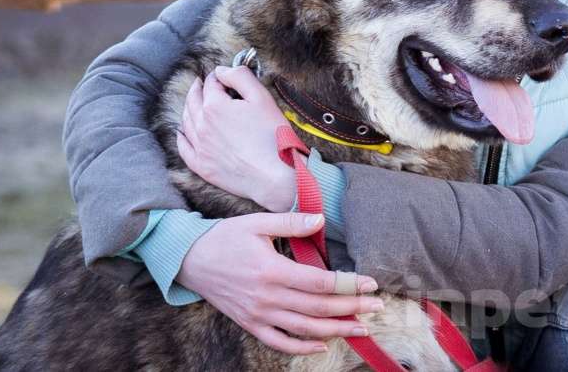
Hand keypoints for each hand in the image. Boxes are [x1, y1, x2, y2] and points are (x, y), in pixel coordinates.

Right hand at [176, 212, 382, 354]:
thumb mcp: (256, 222)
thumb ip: (290, 222)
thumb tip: (320, 220)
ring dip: (335, 331)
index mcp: (272, 270)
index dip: (348, 285)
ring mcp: (258, 314)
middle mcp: (267, 297)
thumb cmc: (225, 238)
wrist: (189, 260)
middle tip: (378, 306)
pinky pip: (279, 342)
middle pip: (318, 309)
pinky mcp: (250, 324)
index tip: (371, 283)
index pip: (320, 283)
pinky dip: (301, 348)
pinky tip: (322, 346)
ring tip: (361, 328)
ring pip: (304, 329)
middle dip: (352, 308)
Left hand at [177, 65, 294, 211]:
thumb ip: (240, 77)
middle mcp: (201, 125)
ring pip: (186, 122)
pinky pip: (183, 148)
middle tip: (201, 84)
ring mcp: (200, 147)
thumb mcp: (262, 98)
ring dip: (188, 108)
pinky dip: (181, 136)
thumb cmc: (272, 136)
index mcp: (214, 106)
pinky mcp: (202, 166)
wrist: (273, 175)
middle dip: (197, 89)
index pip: (211, 84)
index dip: (218, 77)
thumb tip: (222, 70)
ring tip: (193, 103)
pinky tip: (182, 132)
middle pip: (193, 101)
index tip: (223, 76)